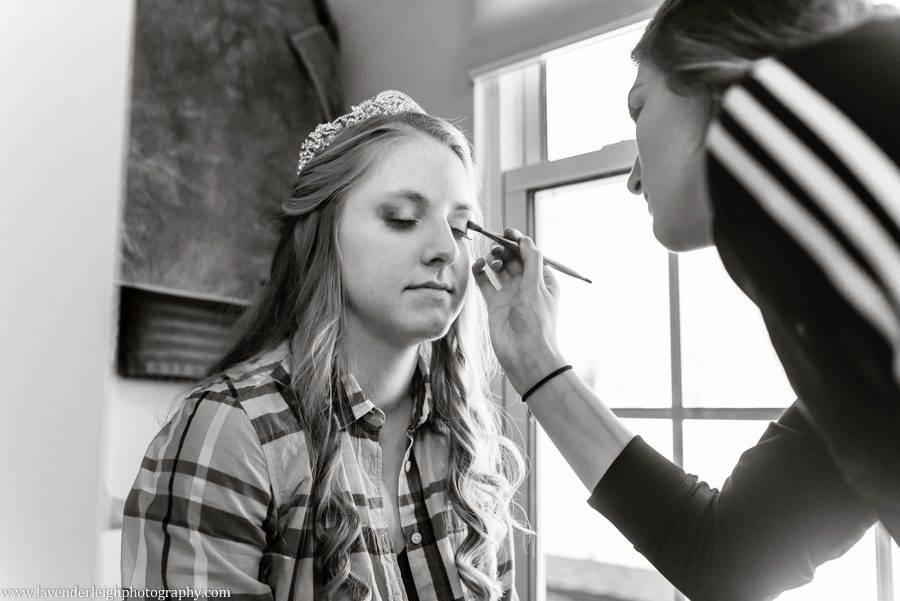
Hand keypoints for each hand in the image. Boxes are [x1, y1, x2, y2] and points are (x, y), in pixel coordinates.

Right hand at [472, 227, 565, 392]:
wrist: (525, 354)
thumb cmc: (536, 322)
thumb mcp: (537, 287)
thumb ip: (531, 260)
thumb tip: (525, 239)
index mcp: (543, 281)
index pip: (531, 255)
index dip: (519, 242)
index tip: (508, 232)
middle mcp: (527, 286)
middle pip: (514, 259)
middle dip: (505, 249)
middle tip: (496, 243)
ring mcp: (510, 295)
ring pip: (500, 269)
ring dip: (494, 259)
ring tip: (491, 258)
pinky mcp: (494, 304)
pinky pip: (485, 283)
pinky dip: (481, 272)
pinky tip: (479, 265)